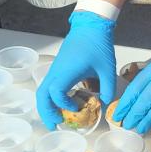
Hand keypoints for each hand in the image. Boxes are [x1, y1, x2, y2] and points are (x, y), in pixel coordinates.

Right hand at [35, 11, 116, 129]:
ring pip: (43, 90)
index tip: (78, 108)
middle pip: (42, 95)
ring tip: (56, 118)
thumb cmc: (98, 45)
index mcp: (67, 71)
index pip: (56, 93)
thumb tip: (106, 103)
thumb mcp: (107, 68)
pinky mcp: (58, 67)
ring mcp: (55, 69)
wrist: (91, 25)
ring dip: (47, 105)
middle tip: (55, 126)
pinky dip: (51, 97)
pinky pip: (49, 85)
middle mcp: (57, 71)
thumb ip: (108, 88)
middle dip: (46, 112)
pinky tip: (63, 103)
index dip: (65, 104)